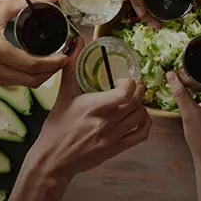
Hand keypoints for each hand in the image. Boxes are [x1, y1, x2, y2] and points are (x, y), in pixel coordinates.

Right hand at [0, 0, 68, 86]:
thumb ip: (27, 3)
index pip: (35, 66)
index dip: (55, 63)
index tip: (67, 55)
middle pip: (33, 80)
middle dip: (52, 71)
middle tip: (63, 58)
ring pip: (24, 84)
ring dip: (41, 76)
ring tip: (51, 61)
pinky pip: (13, 83)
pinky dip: (26, 76)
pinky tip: (33, 64)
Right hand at [23, 59, 151, 184]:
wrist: (54, 158)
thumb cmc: (58, 127)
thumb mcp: (63, 94)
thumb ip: (72, 67)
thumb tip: (76, 42)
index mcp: (94, 107)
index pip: (125, 93)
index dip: (129, 83)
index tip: (122, 80)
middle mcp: (107, 122)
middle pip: (136, 102)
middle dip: (139, 90)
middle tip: (134, 86)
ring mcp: (114, 136)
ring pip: (141, 117)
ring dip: (141, 106)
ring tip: (134, 101)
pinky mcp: (118, 148)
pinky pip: (141, 135)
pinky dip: (146, 124)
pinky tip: (140, 118)